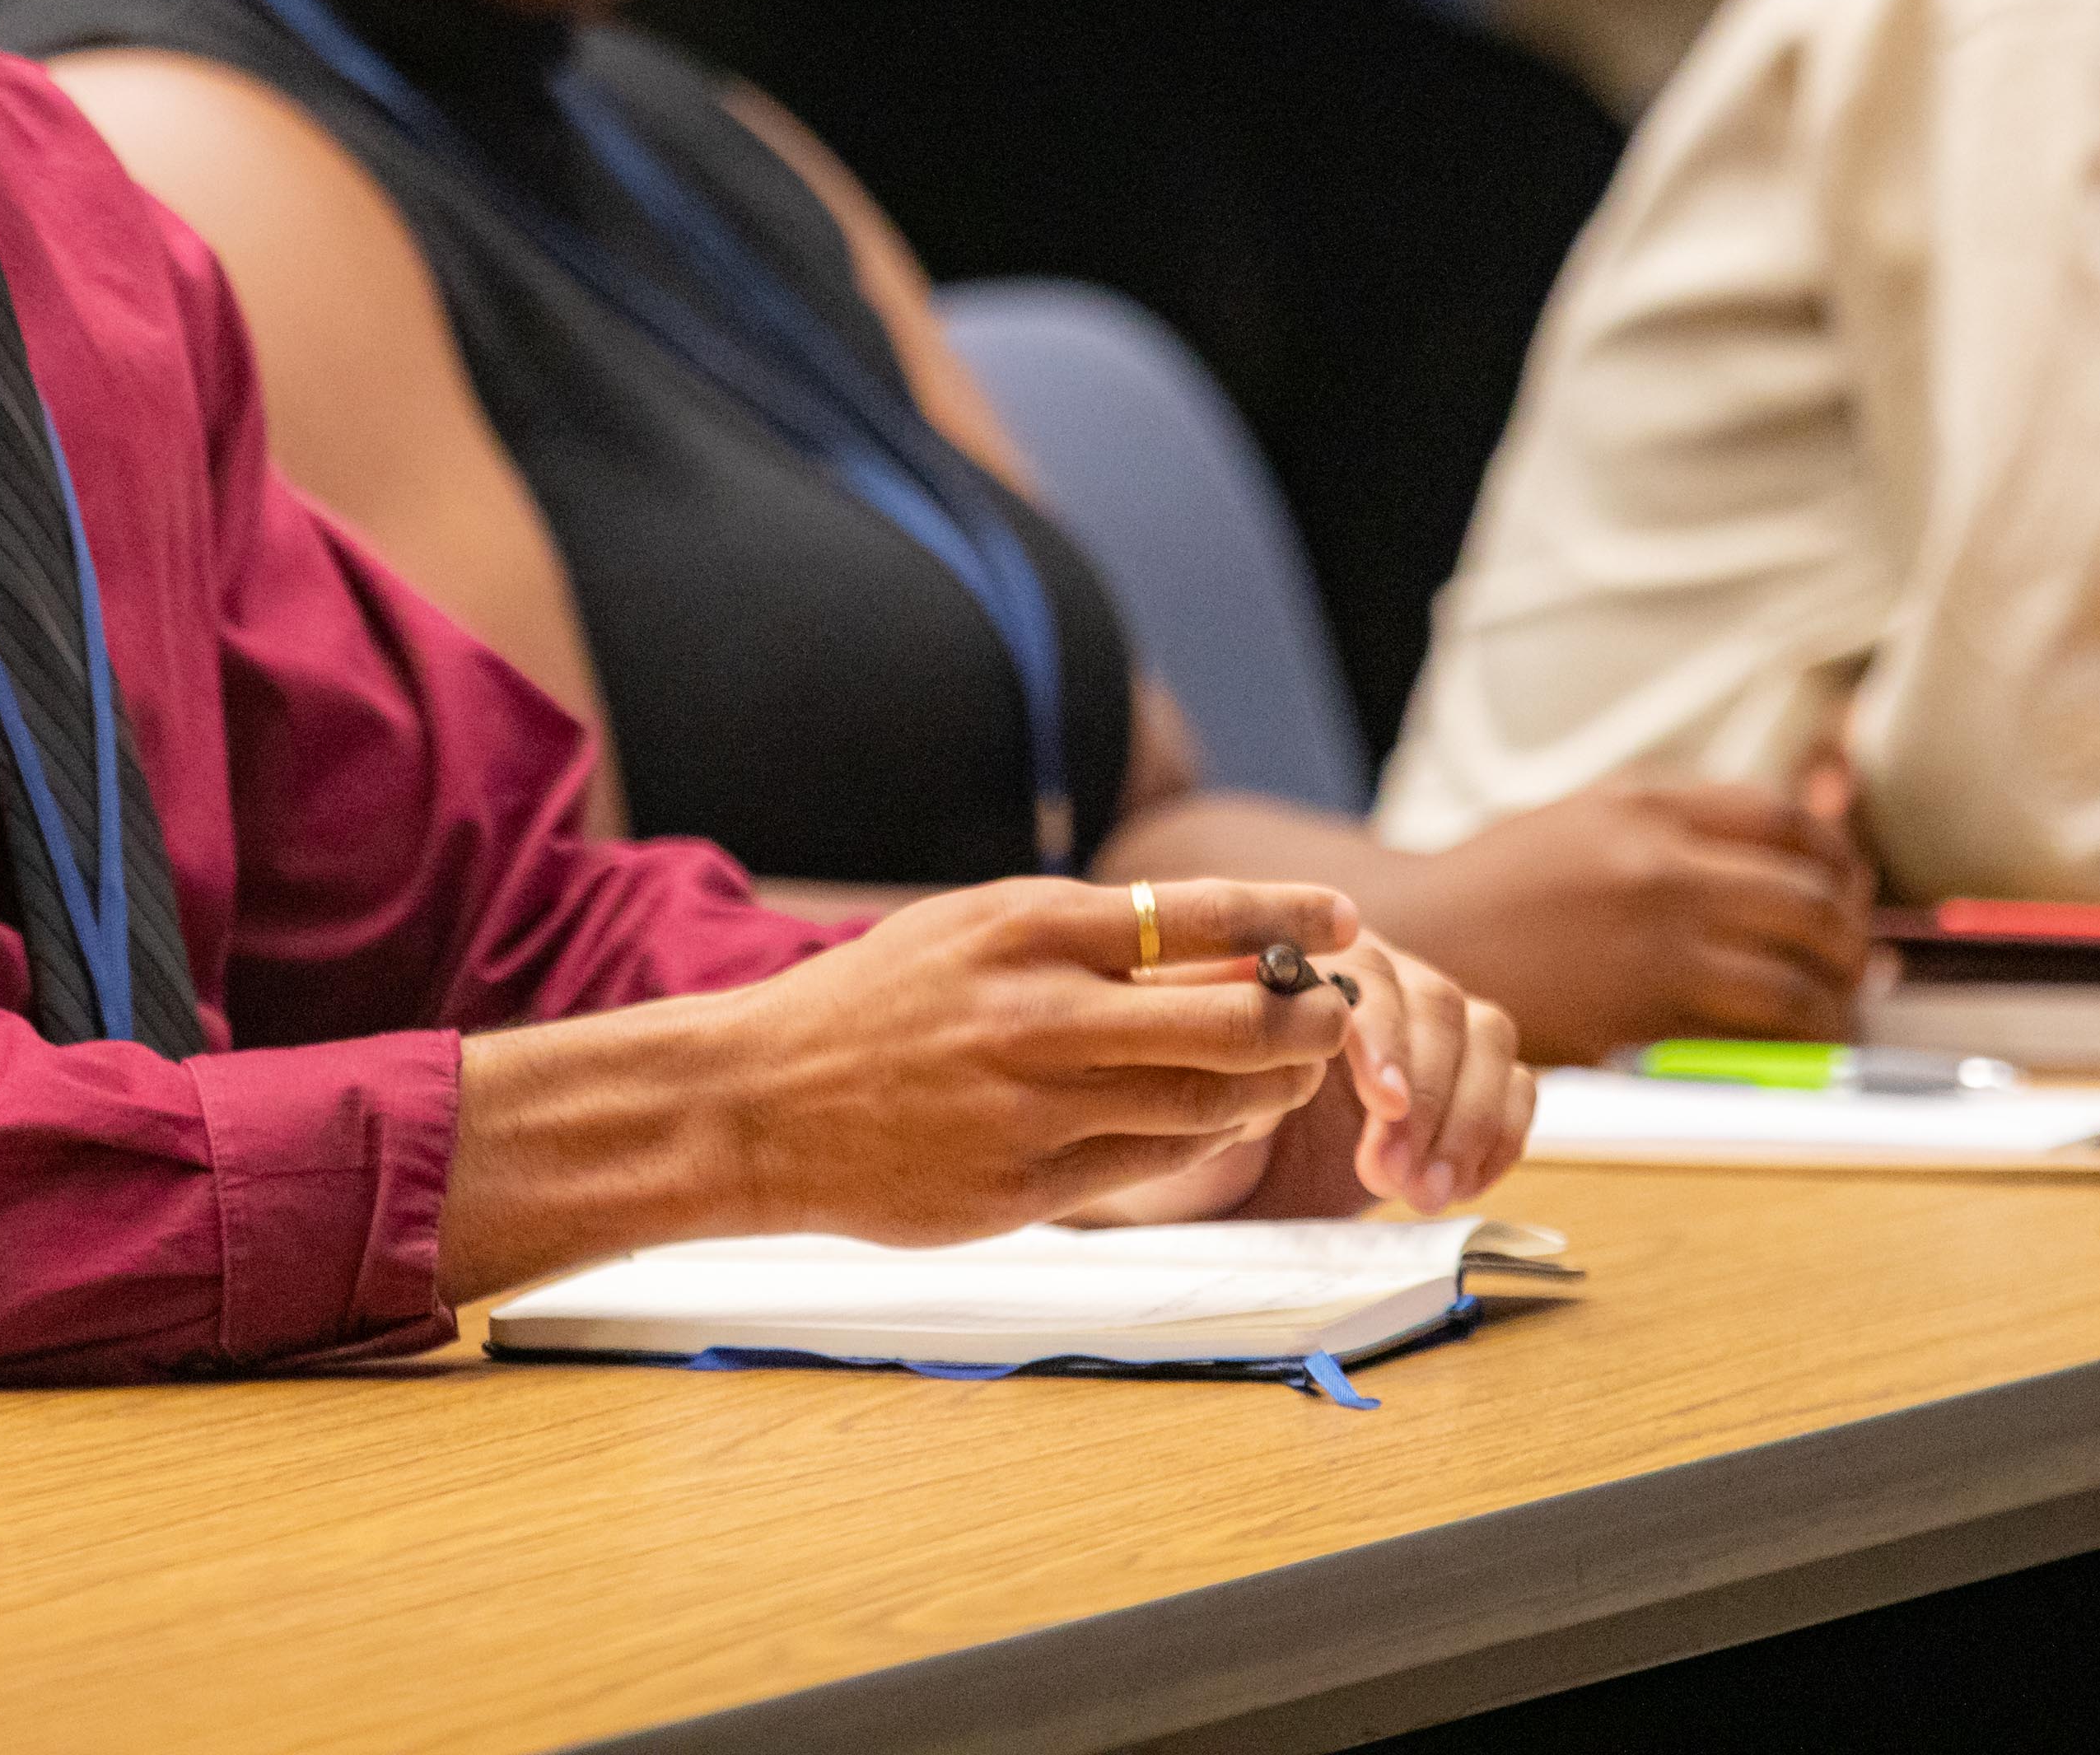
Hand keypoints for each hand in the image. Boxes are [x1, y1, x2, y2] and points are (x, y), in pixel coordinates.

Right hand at [709, 875, 1364, 1244]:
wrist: (757, 1103)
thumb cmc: (872, 1007)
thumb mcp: (968, 931)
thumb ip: (1080, 938)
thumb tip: (1218, 945)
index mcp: (1024, 929)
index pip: (1194, 911)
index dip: (1288, 915)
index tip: (1342, 919)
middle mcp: (1038, 1015)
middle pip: (1232, 1018)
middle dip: (1308, 1019)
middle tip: (1337, 1015)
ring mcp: (1033, 1109)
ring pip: (1207, 1102)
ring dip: (1269, 1089)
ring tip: (1286, 1073)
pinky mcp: (1025, 1188)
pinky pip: (1152, 1165)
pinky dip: (1202, 1140)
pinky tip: (1214, 1122)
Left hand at [1202, 935, 1535, 1219]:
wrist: (1220, 1184)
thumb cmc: (1196, 1128)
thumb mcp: (1191, 1101)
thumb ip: (1227, 1066)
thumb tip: (1275, 1038)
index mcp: (1301, 966)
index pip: (1364, 973)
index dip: (1381, 1034)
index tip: (1382, 1104)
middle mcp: (1372, 980)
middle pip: (1437, 1003)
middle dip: (1426, 1095)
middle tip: (1396, 1177)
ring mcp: (1423, 1027)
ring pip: (1486, 1037)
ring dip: (1468, 1121)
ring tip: (1424, 1195)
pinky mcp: (1462, 1079)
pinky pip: (1515, 1086)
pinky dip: (1498, 1139)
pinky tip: (1455, 1188)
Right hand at [1373, 779, 1876, 1064]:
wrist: (1423, 940)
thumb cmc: (1511, 882)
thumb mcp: (1593, 815)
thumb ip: (1687, 823)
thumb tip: (1810, 847)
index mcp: (1647, 809)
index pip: (1789, 822)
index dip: (1838, 857)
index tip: (1845, 885)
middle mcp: (1658, 872)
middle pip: (1812, 903)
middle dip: (1851, 940)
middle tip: (1853, 961)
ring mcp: (1650, 951)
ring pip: (1795, 986)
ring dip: (1833, 1007)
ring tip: (1832, 1013)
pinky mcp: (1636, 1023)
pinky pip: (1747, 1044)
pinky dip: (1786, 1053)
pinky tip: (1787, 1050)